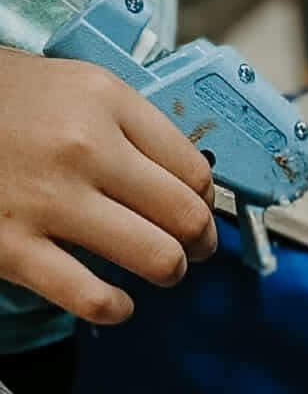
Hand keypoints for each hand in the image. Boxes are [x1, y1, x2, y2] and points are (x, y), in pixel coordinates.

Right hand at [0, 49, 216, 324]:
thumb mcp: (64, 85)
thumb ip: (122, 124)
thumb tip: (182, 179)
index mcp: (101, 99)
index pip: (194, 169)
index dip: (203, 200)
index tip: (193, 211)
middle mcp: (83, 147)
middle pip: (188, 218)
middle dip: (198, 243)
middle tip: (186, 249)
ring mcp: (49, 200)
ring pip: (159, 260)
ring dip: (165, 273)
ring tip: (151, 270)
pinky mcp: (16, 248)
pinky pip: (95, 299)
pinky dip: (115, 307)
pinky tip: (113, 300)